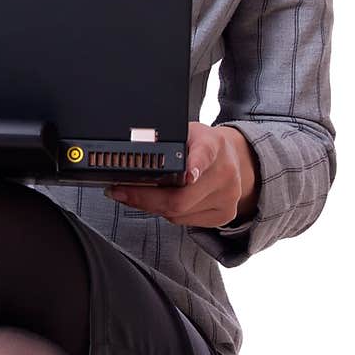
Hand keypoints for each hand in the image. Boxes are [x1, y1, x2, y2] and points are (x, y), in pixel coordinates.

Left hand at [103, 122, 258, 227]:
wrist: (235, 158)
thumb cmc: (202, 144)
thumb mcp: (186, 132)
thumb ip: (165, 142)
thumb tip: (129, 154)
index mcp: (213, 144)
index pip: (204, 154)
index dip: (195, 166)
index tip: (188, 174)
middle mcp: (224, 172)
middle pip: (181, 197)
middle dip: (144, 198)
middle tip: (119, 192)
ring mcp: (227, 196)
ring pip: (179, 213)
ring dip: (151, 206)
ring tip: (135, 194)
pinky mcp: (225, 214)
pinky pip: (186, 221)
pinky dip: (168, 213)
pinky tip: (161, 202)